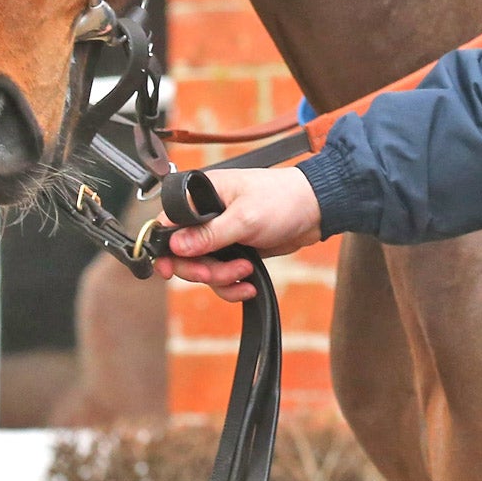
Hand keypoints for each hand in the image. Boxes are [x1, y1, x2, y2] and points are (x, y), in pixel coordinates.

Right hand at [151, 168, 323, 301]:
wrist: (317, 210)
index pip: (168, 223)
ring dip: (220, 277)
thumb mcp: (245, 217)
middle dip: (200, 269)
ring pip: (201, 268)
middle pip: (182, 253)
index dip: (165, 248)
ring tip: (244, 272)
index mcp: (203, 194)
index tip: (170, 269)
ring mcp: (220, 234)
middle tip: (217, 274)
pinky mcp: (233, 250)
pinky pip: (220, 275)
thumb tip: (176, 246)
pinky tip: (247, 286)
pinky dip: (230, 285)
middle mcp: (207, 214)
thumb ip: (210, 234)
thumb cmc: (284, 199)